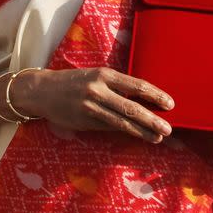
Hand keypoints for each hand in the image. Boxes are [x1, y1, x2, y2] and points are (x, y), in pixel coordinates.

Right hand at [35, 67, 173, 143]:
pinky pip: (108, 128)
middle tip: (168, 128)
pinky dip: (126, 133)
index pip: (136, 85)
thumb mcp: (96, 77)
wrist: (43, 90)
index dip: (155, 95)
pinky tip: (138, 136)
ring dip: (142, 131)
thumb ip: (116, 88)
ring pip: (122, 122)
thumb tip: (142, 101)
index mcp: (105, 74)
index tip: (169, 104)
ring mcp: (90, 107)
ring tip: (158, 137)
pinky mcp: (84, 122)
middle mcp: (99, 90)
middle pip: (132, 107)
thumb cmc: (74, 82)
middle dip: (152, 119)